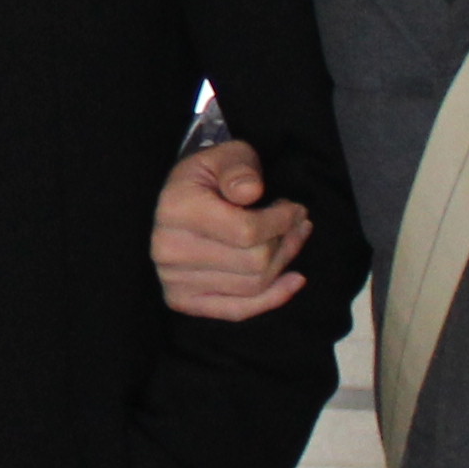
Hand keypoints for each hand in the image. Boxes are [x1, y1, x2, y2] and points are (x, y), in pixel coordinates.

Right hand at [148, 140, 313, 320]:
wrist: (179, 201)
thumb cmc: (209, 178)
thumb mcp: (225, 157)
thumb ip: (239, 169)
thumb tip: (251, 191)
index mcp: (177, 210)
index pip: (246, 231)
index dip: (282, 222)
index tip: (297, 210)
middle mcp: (169, 250)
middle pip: (254, 262)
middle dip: (286, 242)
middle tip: (299, 224)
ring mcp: (173, 280)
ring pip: (252, 286)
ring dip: (283, 264)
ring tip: (292, 240)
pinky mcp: (182, 300)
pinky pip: (236, 310)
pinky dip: (271, 299)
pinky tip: (292, 281)